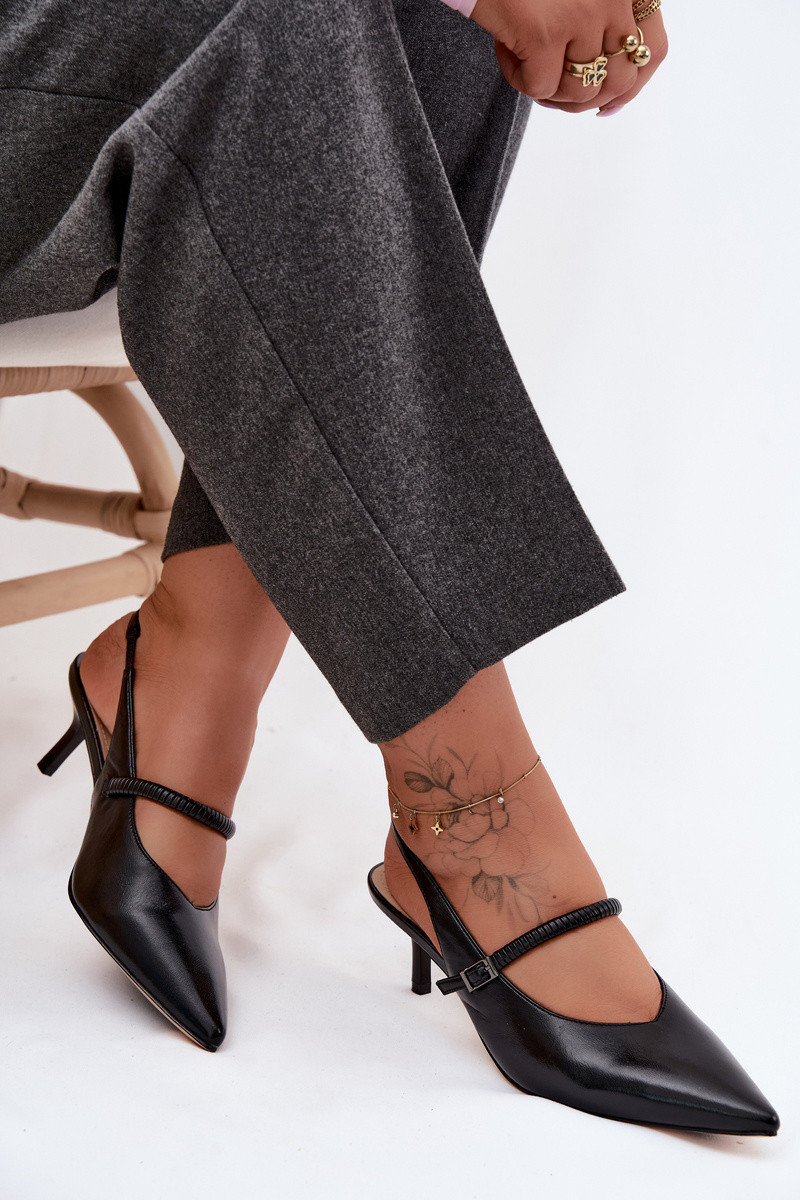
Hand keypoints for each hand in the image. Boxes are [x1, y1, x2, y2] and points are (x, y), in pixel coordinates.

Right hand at [469, 0, 667, 113]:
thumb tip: (610, 97)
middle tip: (552, 89)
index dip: (631, 88)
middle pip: (618, 82)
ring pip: (579, 93)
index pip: (653, 51)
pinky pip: (540, 89)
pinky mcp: (547, 33)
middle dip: (582, 99)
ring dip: (548, 91)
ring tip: (525, 63)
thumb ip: (602, 27)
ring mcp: (583, 16)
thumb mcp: (580, 0)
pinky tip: (506, 53)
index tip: (606, 106)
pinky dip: (518, 80)